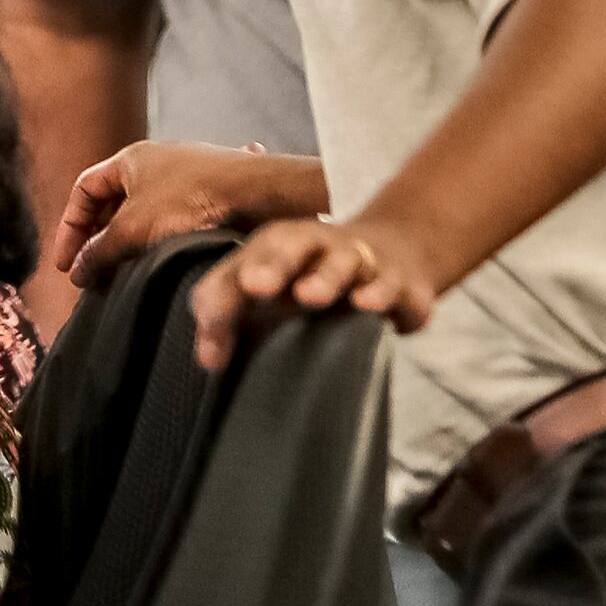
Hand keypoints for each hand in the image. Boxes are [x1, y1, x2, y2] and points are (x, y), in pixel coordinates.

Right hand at [52, 141, 331, 285]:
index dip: (70, 227)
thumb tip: (78, 273)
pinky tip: (177, 254)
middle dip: (102, 236)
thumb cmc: (192, 202)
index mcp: (132, 158)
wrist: (258, 193)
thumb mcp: (133, 230)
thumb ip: (100, 252)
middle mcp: (160, 159)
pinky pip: (186, 214)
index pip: (84, 189)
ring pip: (151, 209)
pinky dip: (173, 236)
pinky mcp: (220, 190)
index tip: (67, 263)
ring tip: (133, 270)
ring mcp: (192, 173)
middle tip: (97, 271)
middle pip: (116, 200)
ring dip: (137, 239)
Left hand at [186, 213, 441, 368]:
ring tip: (309, 296)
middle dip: (272, 265)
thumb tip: (209, 359)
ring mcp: (358, 260)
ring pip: (341, 261)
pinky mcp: (397, 281)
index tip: (212, 341)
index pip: (239, 268)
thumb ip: (229, 319)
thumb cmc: (313, 277)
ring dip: (324, 277)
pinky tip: (366, 303)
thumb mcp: (270, 289)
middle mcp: (314, 246)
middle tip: (256, 286)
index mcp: (274, 248)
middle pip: (289, 247)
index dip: (223, 302)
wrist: (396, 252)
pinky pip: (388, 283)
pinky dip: (378, 291)